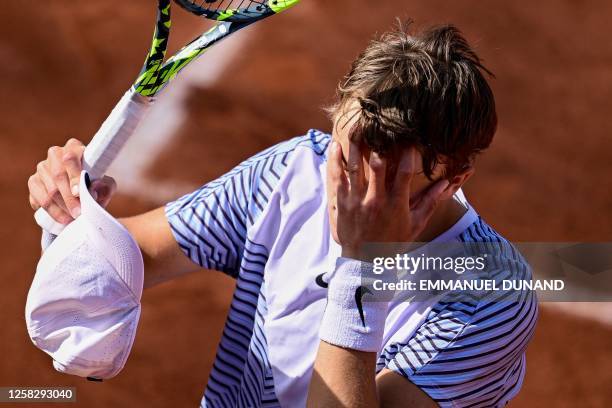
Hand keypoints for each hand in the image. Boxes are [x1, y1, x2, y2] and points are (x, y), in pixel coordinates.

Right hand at [28, 138, 116, 223]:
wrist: (82, 194)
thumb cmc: (96, 185)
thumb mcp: (106, 185)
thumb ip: (105, 186)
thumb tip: (93, 186)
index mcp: (74, 148)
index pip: (70, 157)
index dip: (74, 176)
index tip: (79, 193)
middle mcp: (55, 154)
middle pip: (58, 175)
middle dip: (69, 198)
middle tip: (78, 213)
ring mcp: (42, 167)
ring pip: (49, 190)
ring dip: (61, 207)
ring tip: (73, 218)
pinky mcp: (33, 181)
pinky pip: (38, 199)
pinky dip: (52, 211)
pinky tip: (62, 218)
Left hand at [327, 139, 448, 259]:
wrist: (365, 261)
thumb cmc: (393, 241)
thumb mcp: (415, 224)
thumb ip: (430, 202)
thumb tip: (448, 183)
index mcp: (397, 204)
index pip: (406, 173)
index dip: (409, 153)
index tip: (410, 138)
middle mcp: (377, 201)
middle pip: (379, 165)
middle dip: (380, 143)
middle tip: (380, 124)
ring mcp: (358, 202)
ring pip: (356, 168)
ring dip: (357, 146)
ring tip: (357, 127)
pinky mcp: (343, 204)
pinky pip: (338, 178)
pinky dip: (337, 161)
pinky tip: (336, 146)